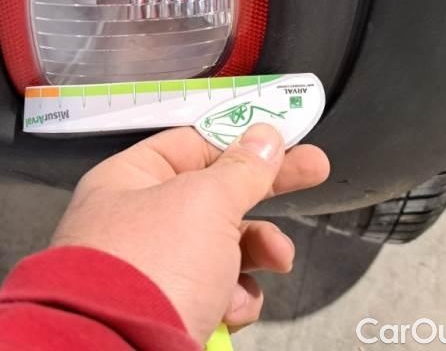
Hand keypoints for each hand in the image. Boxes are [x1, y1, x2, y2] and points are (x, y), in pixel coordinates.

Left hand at [51, 123, 329, 343]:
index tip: (282, 140)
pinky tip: (233, 306)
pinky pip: (214, 291)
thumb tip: (266, 135)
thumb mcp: (205, 203)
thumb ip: (242, 169)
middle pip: (213, 194)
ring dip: (256, 250)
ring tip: (278, 258)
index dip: (237, 141)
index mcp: (130, 180)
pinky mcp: (170, 310)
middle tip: (316, 171)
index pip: (190, 145)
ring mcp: (154, 269)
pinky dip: (233, 298)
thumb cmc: (154, 264)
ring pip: (221, 246)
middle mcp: (138, 221)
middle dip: (264, 190)